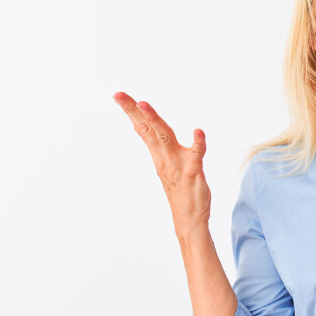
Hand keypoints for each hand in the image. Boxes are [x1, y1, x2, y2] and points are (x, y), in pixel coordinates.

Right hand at [112, 92, 211, 236]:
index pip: (142, 128)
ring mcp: (177, 165)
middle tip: (119, 95)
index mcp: (159, 155)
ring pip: (165, 138)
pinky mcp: (192, 173)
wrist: (189, 220)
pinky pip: (196, 155)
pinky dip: (198, 143)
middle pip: (148, 129)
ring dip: (155, 121)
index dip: (131, 111)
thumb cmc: (181, 191)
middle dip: (134, 110)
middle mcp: (165, 158)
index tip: (118, 95)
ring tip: (144, 104)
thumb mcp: (165, 164)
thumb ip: (157, 145)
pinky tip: (198, 131)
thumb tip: (143, 127)